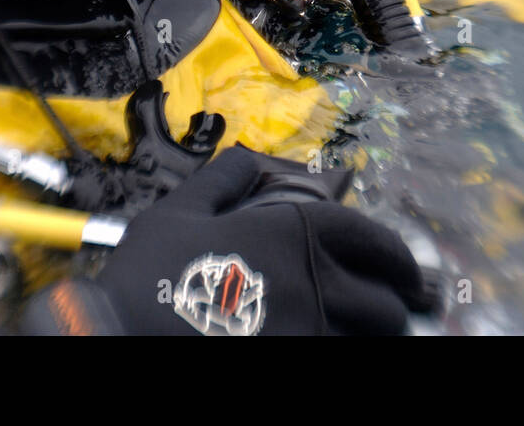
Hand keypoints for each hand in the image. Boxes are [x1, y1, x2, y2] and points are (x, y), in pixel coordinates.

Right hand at [22, 145, 427, 334]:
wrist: (119, 337)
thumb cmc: (150, 275)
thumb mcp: (181, 208)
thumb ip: (229, 177)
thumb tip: (259, 159)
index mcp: (295, 232)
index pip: (373, 241)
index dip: (397, 257)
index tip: (404, 272)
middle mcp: (315, 283)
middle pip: (384, 305)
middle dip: (388, 305)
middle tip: (383, 308)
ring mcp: (309, 332)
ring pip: (366, 340)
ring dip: (365, 335)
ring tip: (354, 332)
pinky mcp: (296, 364)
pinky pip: (337, 357)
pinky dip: (338, 350)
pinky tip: (318, 343)